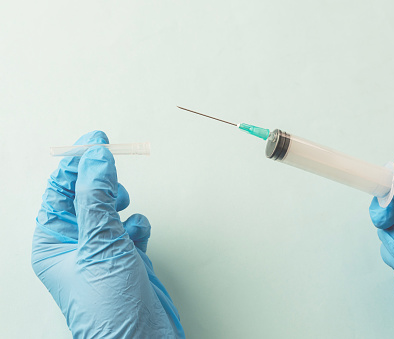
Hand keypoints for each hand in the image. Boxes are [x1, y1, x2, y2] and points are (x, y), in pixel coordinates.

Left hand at [32, 131, 184, 337]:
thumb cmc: (108, 309)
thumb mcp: (99, 245)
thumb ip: (97, 198)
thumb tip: (94, 159)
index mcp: (54, 242)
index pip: (61, 190)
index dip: (77, 163)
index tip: (96, 141)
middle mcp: (76, 245)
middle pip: (85, 196)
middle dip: (100, 182)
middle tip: (112, 168)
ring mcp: (103, 252)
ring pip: (108, 210)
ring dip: (119, 202)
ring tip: (124, 204)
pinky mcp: (127, 258)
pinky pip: (130, 228)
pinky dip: (137, 225)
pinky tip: (139, 234)